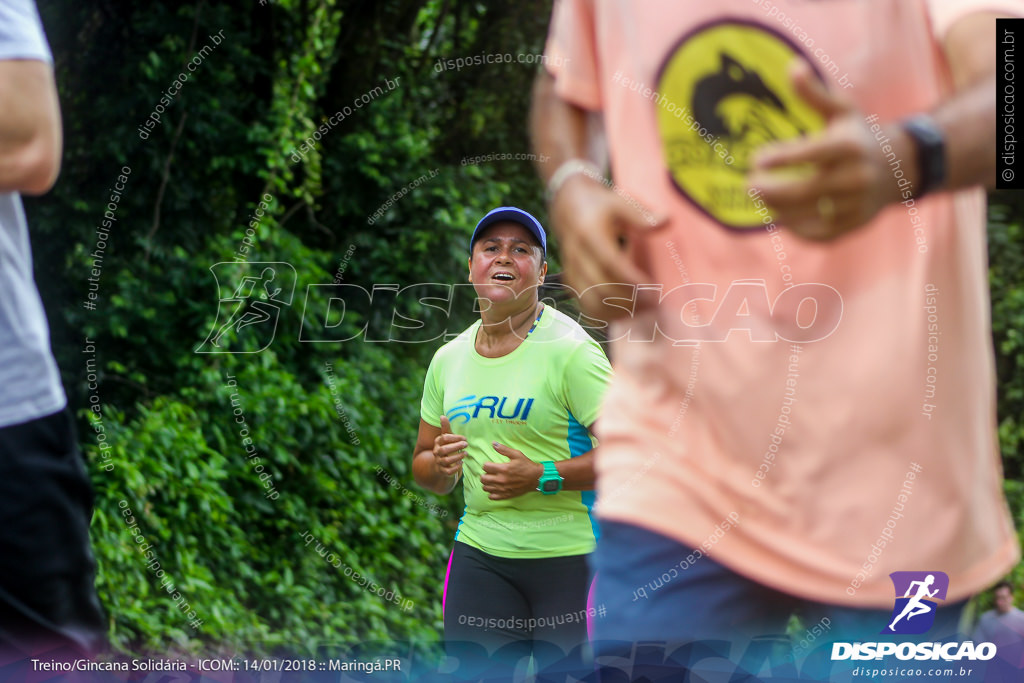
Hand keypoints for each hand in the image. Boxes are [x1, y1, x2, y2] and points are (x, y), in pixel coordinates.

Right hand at [433, 415, 466, 477]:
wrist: (439, 465)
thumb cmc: (446, 448)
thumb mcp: (446, 438)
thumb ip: (446, 428)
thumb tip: (442, 416)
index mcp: (437, 442)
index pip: (444, 438)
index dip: (455, 437)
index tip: (464, 438)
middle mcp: (436, 452)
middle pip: (444, 450)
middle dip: (456, 447)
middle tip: (466, 444)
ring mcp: (439, 462)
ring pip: (446, 461)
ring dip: (457, 457)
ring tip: (465, 453)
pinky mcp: (442, 472)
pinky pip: (448, 471)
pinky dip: (455, 468)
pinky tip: (461, 463)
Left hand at [480, 442, 543, 499]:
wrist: (536, 478)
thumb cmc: (526, 465)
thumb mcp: (516, 454)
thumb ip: (504, 449)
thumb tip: (493, 443)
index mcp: (503, 469)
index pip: (485, 467)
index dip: (486, 464)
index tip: (490, 464)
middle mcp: (501, 480)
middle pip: (483, 479)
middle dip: (484, 474)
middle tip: (490, 472)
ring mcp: (503, 489)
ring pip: (486, 488)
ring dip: (487, 483)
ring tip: (492, 480)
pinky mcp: (506, 495)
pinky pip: (492, 497)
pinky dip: (491, 492)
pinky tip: (495, 488)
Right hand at [549, 173, 665, 321]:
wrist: (567, 206)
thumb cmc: (599, 205)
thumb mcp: (619, 202)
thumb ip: (641, 215)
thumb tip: (667, 221)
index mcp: (589, 234)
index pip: (610, 263)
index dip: (631, 279)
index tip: (654, 289)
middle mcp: (577, 255)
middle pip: (600, 287)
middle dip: (628, 301)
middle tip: (654, 305)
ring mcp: (571, 271)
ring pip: (590, 301)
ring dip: (616, 311)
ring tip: (642, 312)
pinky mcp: (570, 281)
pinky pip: (584, 305)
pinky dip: (604, 315)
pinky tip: (624, 314)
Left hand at [748, 61, 912, 240]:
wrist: (900, 168)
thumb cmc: (858, 135)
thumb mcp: (842, 111)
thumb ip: (815, 93)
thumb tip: (792, 66)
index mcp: (851, 147)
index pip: (814, 154)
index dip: (783, 157)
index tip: (754, 159)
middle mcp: (857, 178)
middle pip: (807, 190)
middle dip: (772, 190)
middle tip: (747, 186)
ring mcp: (856, 205)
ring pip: (809, 215)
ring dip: (778, 210)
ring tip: (759, 200)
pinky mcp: (854, 225)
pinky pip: (818, 234)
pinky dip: (796, 229)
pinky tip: (779, 217)